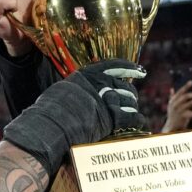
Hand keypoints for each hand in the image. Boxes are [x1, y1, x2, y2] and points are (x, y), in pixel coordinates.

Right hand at [3, 59, 146, 174]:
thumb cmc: (50, 111)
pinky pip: (131, 116)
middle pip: (124, 86)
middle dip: (130, 94)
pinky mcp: (111, 117)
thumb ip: (77, 88)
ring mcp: (106, 100)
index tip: (140, 71)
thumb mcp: (63, 90)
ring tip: (133, 112)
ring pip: (129, 101)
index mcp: (87, 75)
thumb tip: (81, 91)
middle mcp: (99, 84)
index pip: (113, 66)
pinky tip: (140, 122)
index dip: (129, 68)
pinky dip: (138, 119)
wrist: (51, 125)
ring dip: (133, 107)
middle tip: (132, 100)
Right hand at [160, 81, 191, 132]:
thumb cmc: (172, 115)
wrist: (171, 126)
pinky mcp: (183, 117)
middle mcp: (175, 104)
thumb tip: (171, 89)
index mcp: (173, 100)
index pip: (180, 92)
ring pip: (191, 103)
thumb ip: (172, 97)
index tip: (191, 82)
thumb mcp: (170, 106)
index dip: (186, 86)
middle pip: (186, 96)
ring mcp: (179, 110)